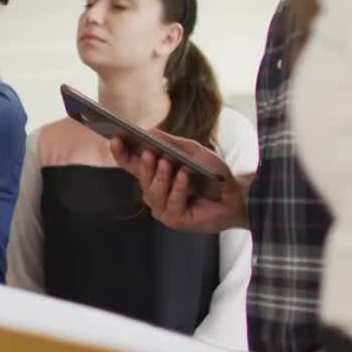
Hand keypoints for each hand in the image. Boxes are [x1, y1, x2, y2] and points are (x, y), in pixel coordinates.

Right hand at [110, 130, 250, 232]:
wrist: (235, 194)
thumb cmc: (213, 173)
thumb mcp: (191, 151)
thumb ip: (170, 142)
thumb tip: (147, 131)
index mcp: (155, 175)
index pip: (132, 164)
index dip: (121, 152)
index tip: (116, 138)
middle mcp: (155, 193)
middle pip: (141, 179)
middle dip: (145, 166)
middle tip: (149, 152)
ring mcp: (164, 208)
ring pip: (153, 193)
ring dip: (161, 177)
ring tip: (168, 163)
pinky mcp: (176, 220)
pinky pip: (172, 203)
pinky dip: (179, 188)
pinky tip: (185, 176)